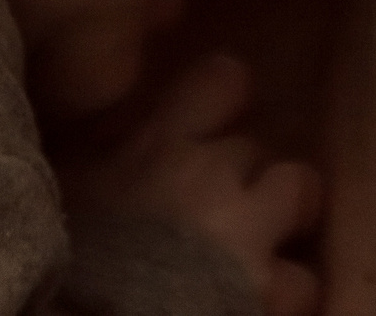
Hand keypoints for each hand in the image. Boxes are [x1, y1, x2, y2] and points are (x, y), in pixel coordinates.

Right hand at [66, 53, 321, 315]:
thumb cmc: (71, 264)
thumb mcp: (72, 192)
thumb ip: (102, 159)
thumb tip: (107, 142)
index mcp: (158, 147)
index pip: (222, 81)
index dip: (226, 98)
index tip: (215, 121)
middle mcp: (212, 175)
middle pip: (254, 146)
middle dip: (241, 173)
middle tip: (214, 209)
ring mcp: (247, 232)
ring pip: (301, 189)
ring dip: (286, 216)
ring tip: (258, 244)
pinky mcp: (272, 290)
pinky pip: (304, 281)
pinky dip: (289, 292)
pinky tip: (264, 302)